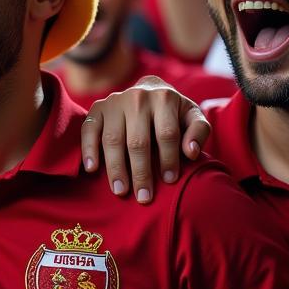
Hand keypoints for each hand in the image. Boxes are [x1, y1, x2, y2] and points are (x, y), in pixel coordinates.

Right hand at [80, 78, 210, 203]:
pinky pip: (89, 129)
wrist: (149, 90)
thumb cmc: (174, 113)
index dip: (169, 159)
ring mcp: (115, 101)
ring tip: (120, 190)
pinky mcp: (98, 108)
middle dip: (141, 172)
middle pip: (138, 141)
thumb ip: (199, 131)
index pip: (167, 134)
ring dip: (116, 167)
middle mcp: (138, 97)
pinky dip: (89, 149)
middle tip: (143, 197)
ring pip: (113, 139)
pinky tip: (92, 169)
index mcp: (164, 98)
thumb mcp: (192, 117)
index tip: (169, 181)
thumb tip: (190, 152)